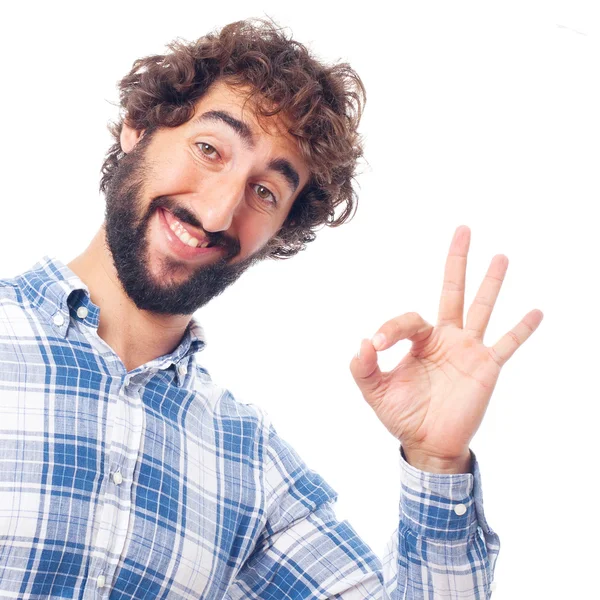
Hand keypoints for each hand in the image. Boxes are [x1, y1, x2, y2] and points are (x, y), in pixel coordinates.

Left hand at [350, 225, 542, 472]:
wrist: (428, 444)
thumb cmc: (402, 416)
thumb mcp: (375, 392)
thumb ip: (363, 368)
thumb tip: (362, 342)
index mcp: (419, 341)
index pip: (408, 320)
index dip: (389, 329)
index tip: (376, 347)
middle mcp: (446, 338)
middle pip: (452, 291)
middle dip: (456, 261)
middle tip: (463, 229)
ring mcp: (468, 350)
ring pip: (481, 309)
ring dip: (491, 283)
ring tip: (500, 256)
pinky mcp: (486, 367)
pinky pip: (507, 344)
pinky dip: (521, 329)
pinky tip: (536, 311)